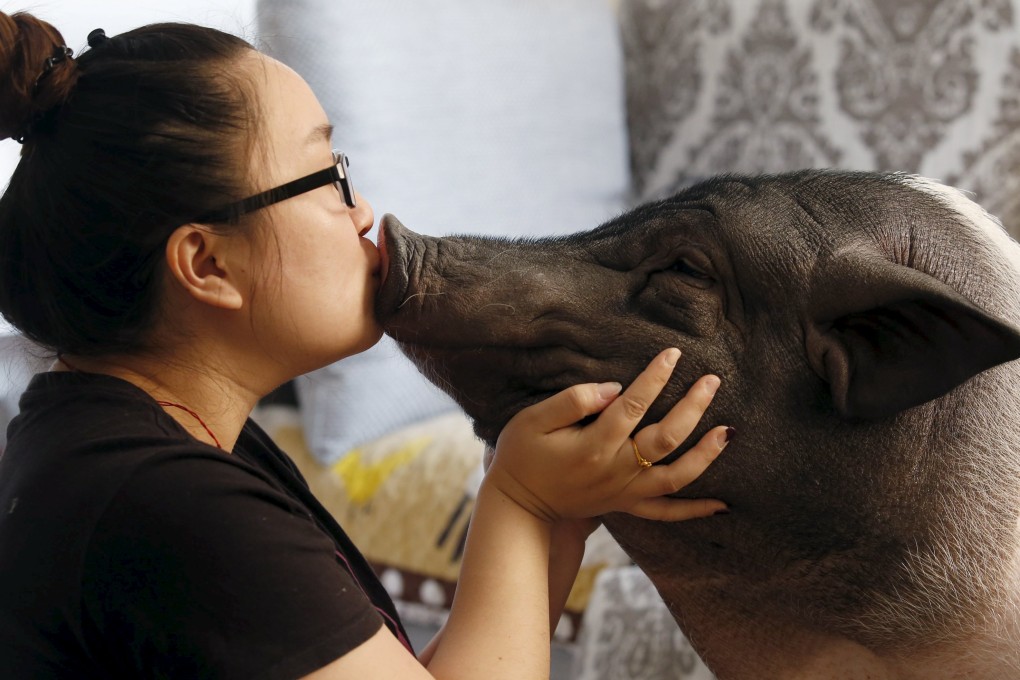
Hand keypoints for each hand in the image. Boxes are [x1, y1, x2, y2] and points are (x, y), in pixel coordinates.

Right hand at [484, 348, 729, 522]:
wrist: (518, 508)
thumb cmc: (522, 457)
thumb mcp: (533, 421)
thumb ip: (572, 401)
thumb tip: (613, 390)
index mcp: (593, 446)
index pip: (634, 406)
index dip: (656, 378)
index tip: (673, 354)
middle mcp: (616, 471)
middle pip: (665, 438)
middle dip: (692, 407)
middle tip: (712, 380)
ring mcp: (624, 492)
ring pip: (676, 477)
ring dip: (706, 454)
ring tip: (729, 431)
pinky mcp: (626, 505)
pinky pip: (667, 512)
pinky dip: (695, 509)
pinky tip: (722, 504)